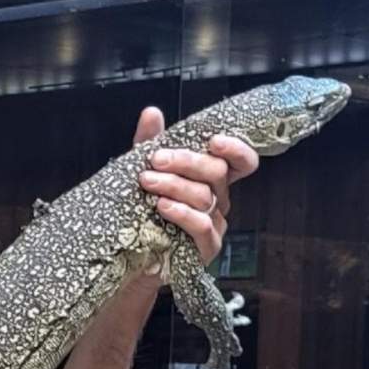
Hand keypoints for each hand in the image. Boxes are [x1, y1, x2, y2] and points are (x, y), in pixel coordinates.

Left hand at [134, 106, 259, 263]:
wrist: (128, 255)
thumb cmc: (141, 211)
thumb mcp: (143, 171)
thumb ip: (149, 143)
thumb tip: (152, 113)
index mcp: (211, 180)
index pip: (241, 162)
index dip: (236, 149)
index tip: (214, 141)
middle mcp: (218, 200)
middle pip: (217, 174)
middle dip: (187, 162)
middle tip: (156, 160)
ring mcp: (214, 225)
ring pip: (204, 198)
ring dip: (174, 186)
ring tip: (147, 182)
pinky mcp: (205, 248)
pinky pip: (201, 226)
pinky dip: (181, 214)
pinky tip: (161, 207)